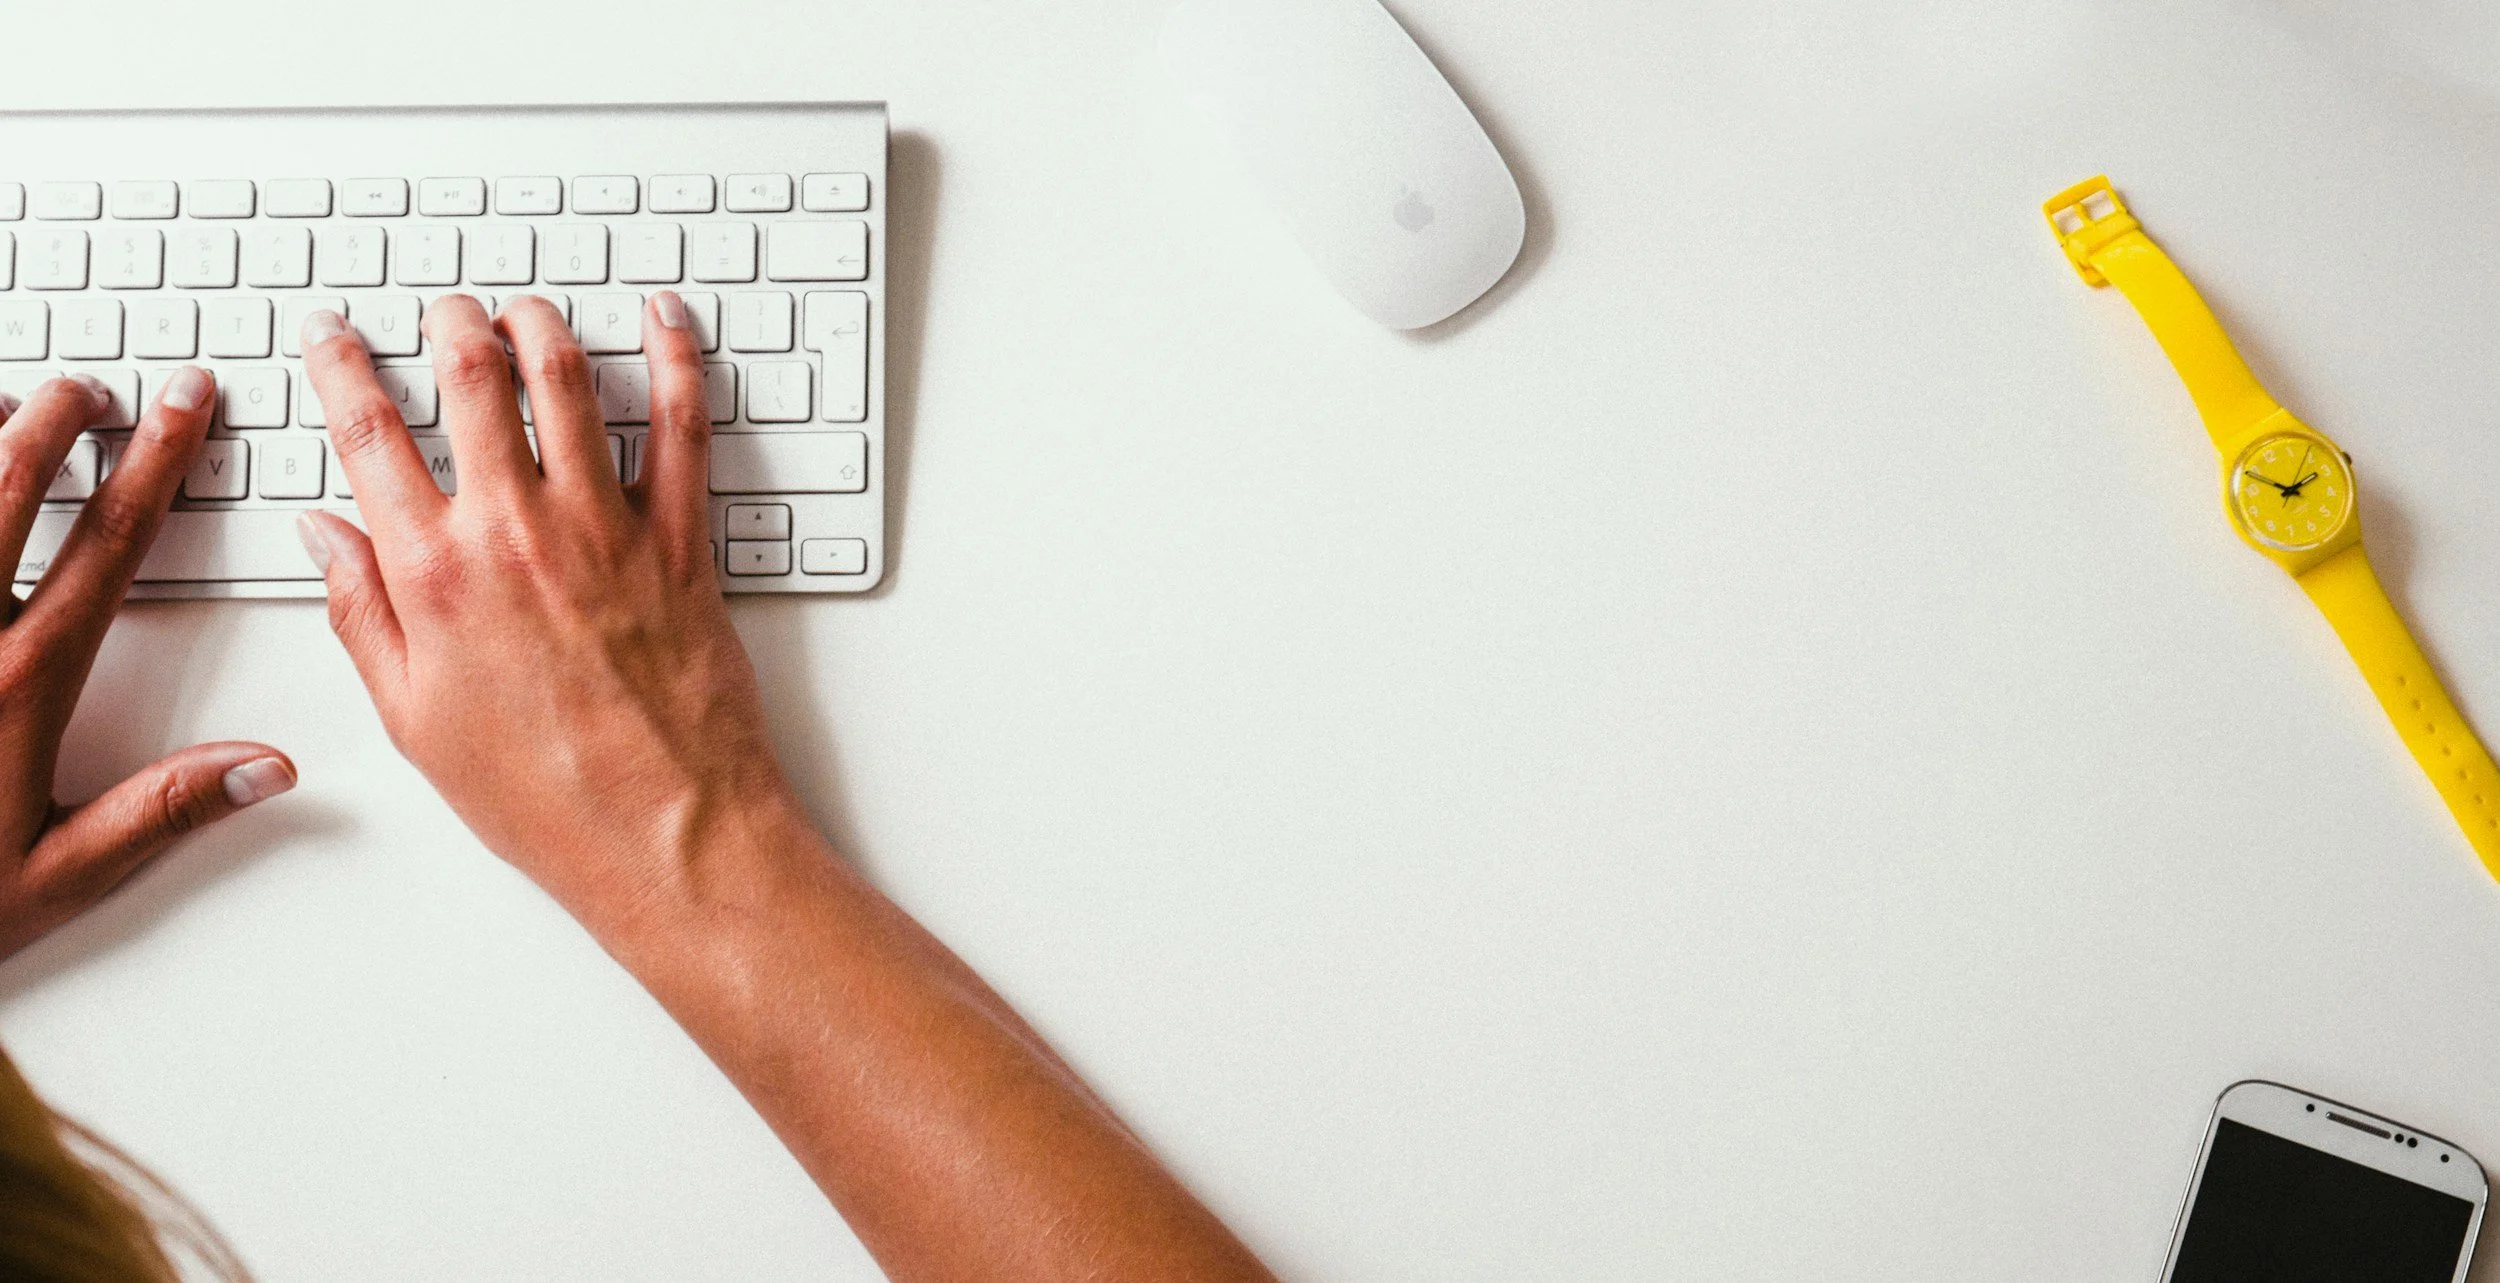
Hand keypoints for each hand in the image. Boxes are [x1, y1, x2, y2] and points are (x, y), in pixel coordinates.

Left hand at [0, 372, 294, 958]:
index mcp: (19, 682)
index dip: (156, 461)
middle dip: (56, 418)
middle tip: (88, 386)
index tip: (183, 406)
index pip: (109, 542)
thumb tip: (269, 767)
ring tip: (5, 403)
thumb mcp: (54, 874)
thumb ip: (163, 811)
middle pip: (8, 484)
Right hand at [294, 294, 790, 925]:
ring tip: (525, 309)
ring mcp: (607, 528)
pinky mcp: (684, 540)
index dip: (340, 366)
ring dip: (541, 325)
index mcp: (435, 574)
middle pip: (472, 380)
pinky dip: (676, 358)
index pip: (368, 434)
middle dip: (450, 324)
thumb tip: (322, 535)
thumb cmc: (544, 794)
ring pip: (568, 381)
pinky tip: (665, 318)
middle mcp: (517, 532)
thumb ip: (361, 614)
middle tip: (443, 308)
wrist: (666, 832)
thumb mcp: (414, 718)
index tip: (332, 333)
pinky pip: (682, 425)